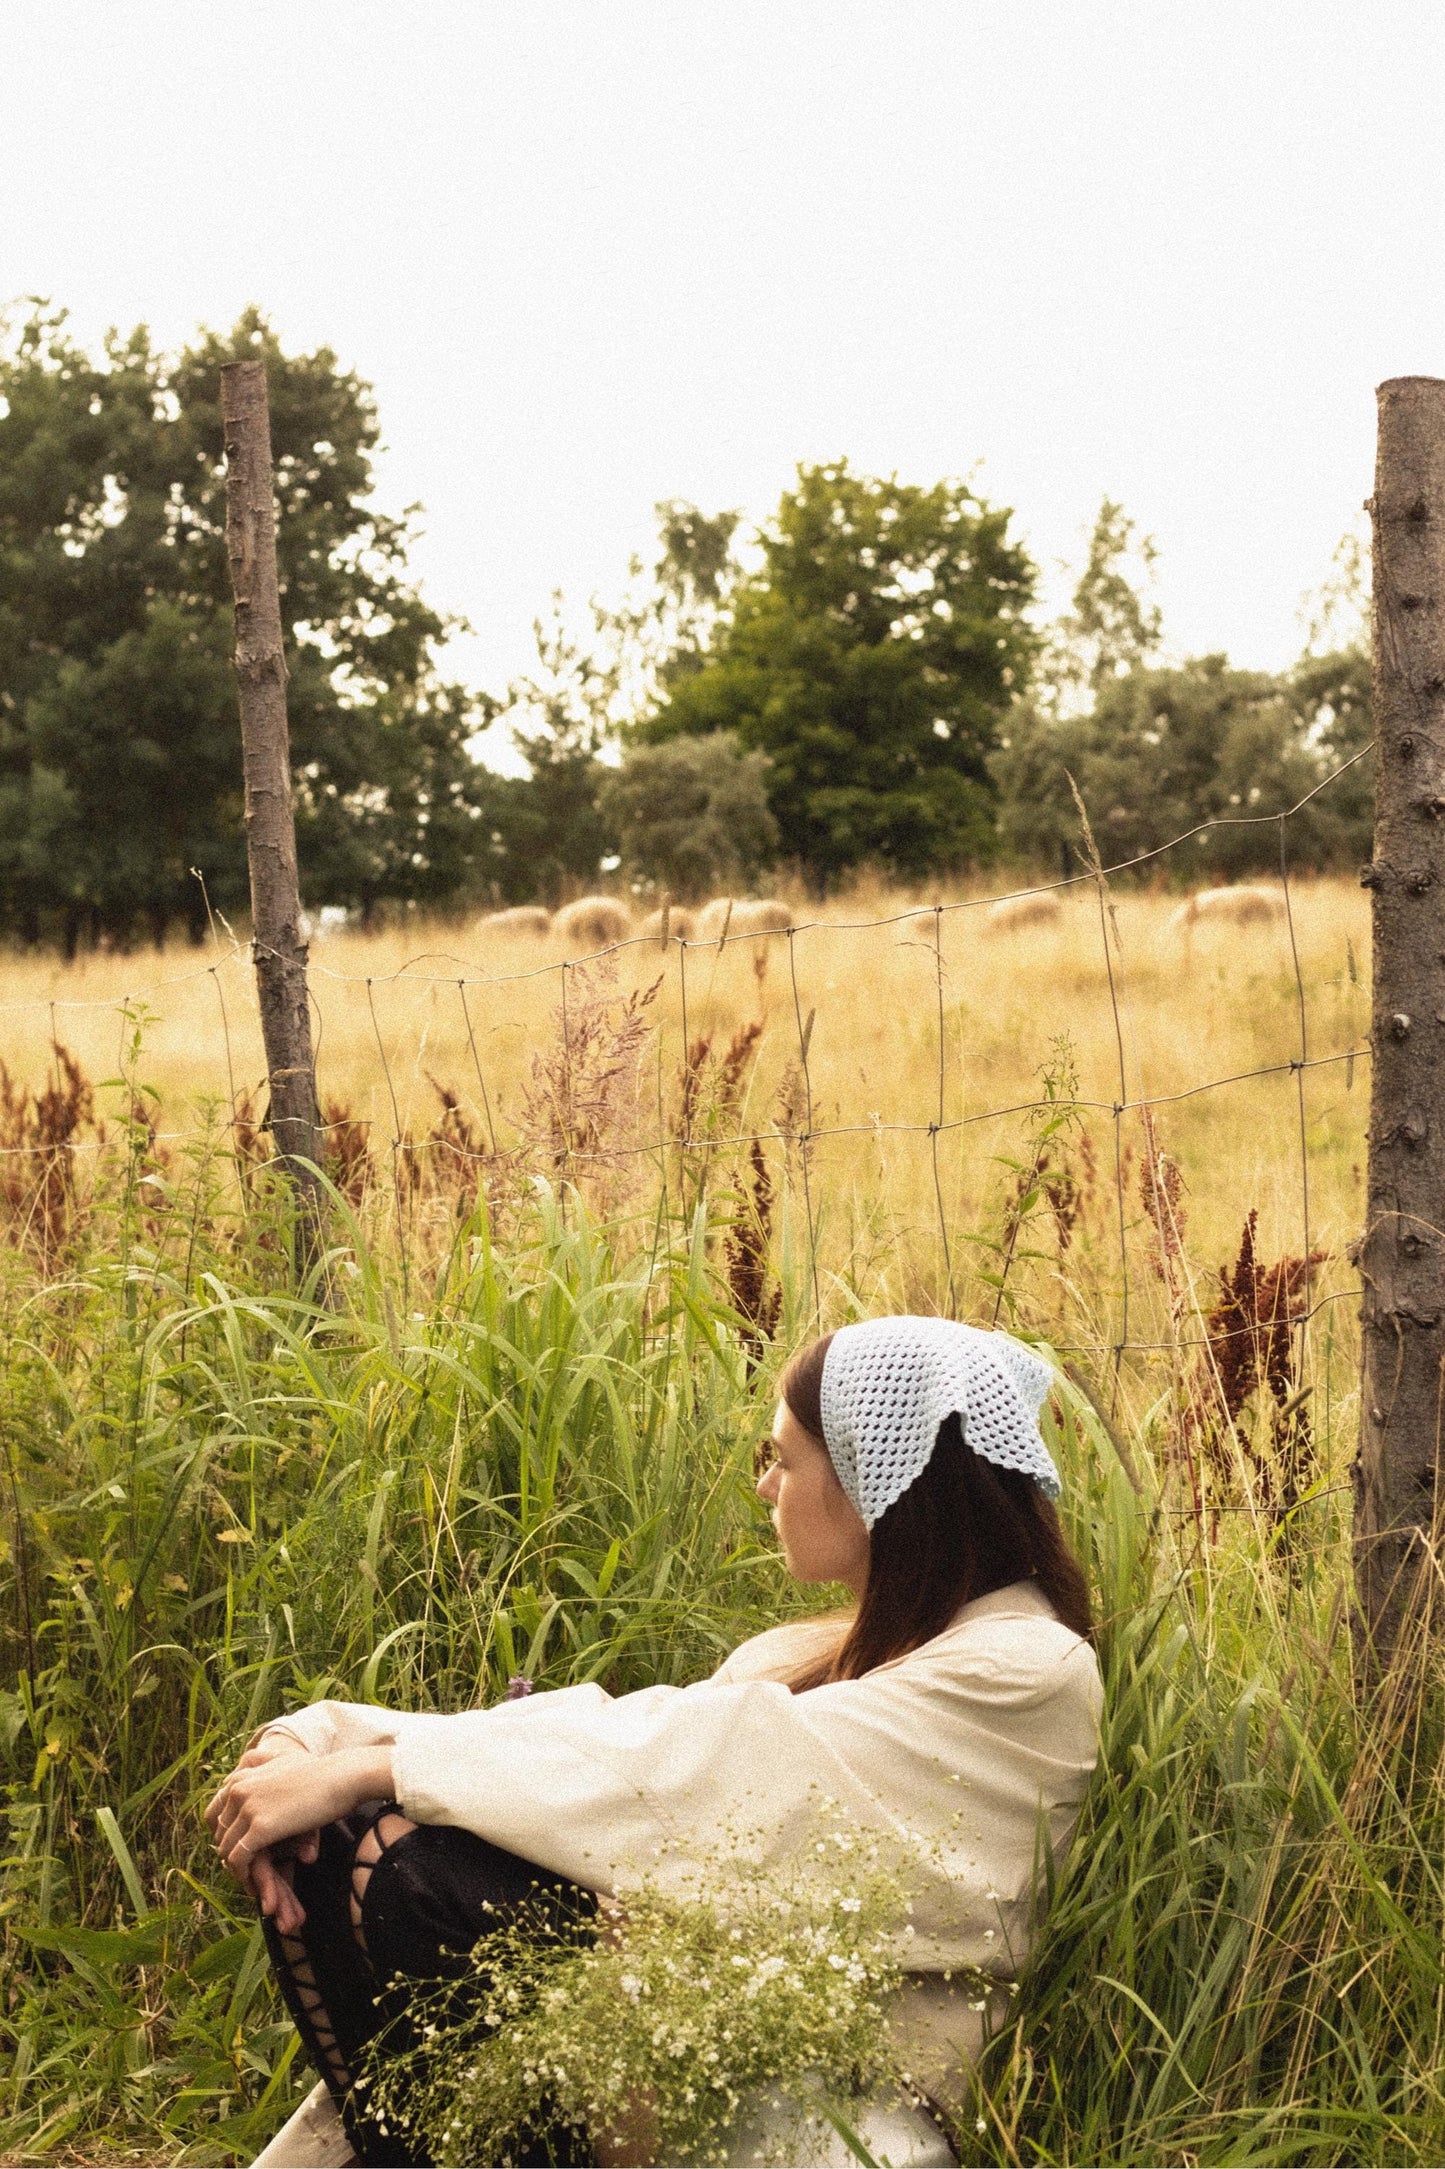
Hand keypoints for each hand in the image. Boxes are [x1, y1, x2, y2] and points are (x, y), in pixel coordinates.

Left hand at [205, 1746, 394, 1912]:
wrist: (343, 1777)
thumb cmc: (321, 1771)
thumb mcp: (283, 1758)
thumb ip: (261, 1762)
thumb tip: (248, 1760)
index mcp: (241, 1776)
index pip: (214, 1813)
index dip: (223, 1834)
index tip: (239, 1849)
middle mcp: (238, 1790)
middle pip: (219, 1833)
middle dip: (230, 1854)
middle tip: (247, 1870)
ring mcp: (247, 1808)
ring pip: (226, 1849)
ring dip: (237, 1869)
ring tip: (252, 1882)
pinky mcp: (260, 1828)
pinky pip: (239, 1860)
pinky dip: (244, 1876)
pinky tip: (256, 1886)